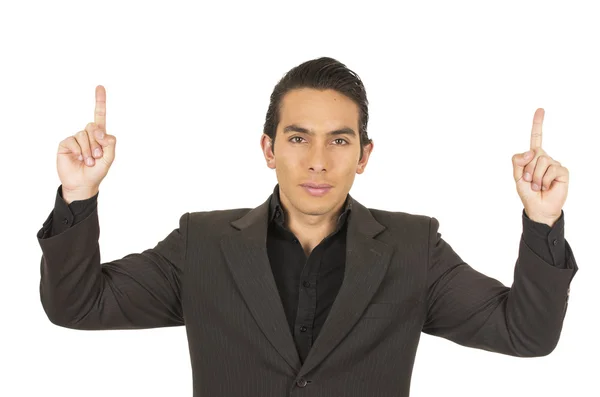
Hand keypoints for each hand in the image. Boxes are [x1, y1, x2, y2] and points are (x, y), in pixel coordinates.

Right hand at [57, 85, 116, 196]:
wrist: (82, 183)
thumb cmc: (97, 172)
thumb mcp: (109, 158)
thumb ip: (110, 143)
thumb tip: (102, 132)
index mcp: (99, 136)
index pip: (100, 116)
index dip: (100, 101)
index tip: (100, 86)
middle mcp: (87, 134)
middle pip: (94, 126)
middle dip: (97, 142)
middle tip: (97, 156)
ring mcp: (76, 138)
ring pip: (84, 134)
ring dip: (88, 150)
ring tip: (89, 161)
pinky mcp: (66, 143)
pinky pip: (73, 140)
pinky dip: (78, 150)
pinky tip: (78, 158)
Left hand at [512, 108, 568, 226]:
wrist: (538, 207)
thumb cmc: (528, 192)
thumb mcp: (517, 176)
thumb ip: (518, 161)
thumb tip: (532, 151)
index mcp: (533, 157)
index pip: (536, 138)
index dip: (537, 124)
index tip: (540, 109)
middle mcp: (545, 157)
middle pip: (532, 154)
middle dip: (527, 170)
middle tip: (529, 182)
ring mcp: (554, 164)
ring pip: (541, 161)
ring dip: (535, 177)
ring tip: (537, 186)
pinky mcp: (562, 171)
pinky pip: (551, 170)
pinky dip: (544, 181)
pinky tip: (546, 186)